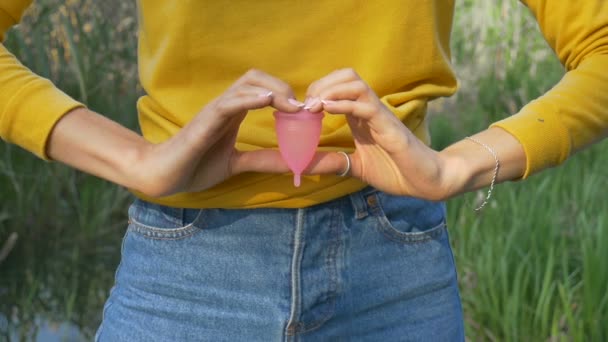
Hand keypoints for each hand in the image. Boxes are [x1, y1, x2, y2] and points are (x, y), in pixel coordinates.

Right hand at [137, 69, 304, 196]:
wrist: (163, 176)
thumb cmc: (195, 166)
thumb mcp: (237, 164)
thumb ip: (263, 161)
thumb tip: (295, 163)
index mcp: (234, 112)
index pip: (264, 89)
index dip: (287, 95)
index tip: (308, 112)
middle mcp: (226, 106)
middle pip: (257, 77)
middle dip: (283, 87)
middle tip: (302, 109)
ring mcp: (215, 111)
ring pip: (246, 84)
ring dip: (273, 91)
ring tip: (293, 106)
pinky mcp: (204, 121)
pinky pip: (229, 103)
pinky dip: (249, 99)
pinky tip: (266, 102)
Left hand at [305, 68, 460, 200]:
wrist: (425, 181)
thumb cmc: (395, 171)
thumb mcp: (354, 167)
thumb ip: (330, 163)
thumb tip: (301, 165)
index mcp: (359, 116)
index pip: (337, 86)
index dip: (317, 91)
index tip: (301, 109)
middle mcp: (368, 109)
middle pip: (345, 75)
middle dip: (321, 84)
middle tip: (307, 105)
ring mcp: (379, 114)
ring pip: (355, 82)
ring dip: (330, 89)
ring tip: (315, 106)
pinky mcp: (388, 125)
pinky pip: (365, 105)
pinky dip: (344, 104)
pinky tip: (328, 110)